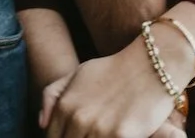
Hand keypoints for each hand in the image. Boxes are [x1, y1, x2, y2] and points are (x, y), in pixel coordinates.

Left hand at [39, 43, 181, 137]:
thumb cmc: (115, 69)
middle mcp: (78, 119)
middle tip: (89, 135)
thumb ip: (53, 95)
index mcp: (65, 106)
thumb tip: (41, 123)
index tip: (73, 136)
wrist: (152, 63)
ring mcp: (99, 129)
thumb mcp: (77, 74)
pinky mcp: (120, 135)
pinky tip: (114, 137)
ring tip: (100, 135)